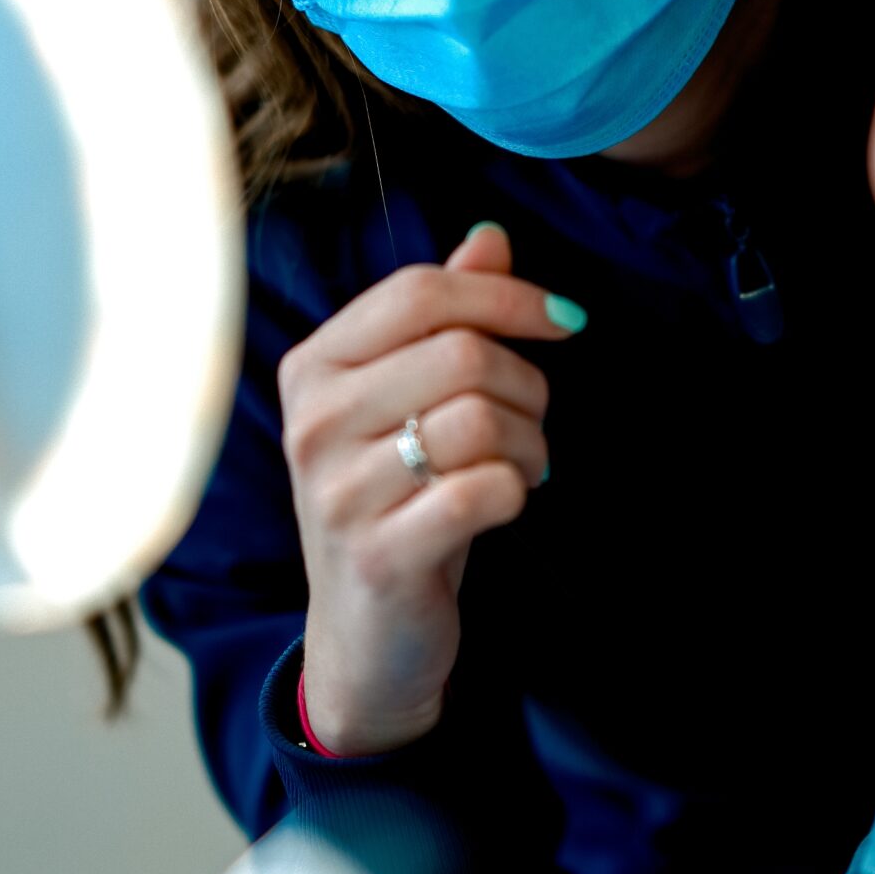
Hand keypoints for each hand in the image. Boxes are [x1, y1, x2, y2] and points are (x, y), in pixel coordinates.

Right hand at [281, 223, 583, 753]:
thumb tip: (490, 238)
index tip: (563, 320)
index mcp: (313, 366)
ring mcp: (338, 491)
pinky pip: (484, 489)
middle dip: (526, 382)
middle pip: (460, 352)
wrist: (365, 635)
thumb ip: (443, 315)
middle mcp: (311, 422)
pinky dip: (517, 489)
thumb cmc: (395, 499)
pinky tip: (506, 502)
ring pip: (480, 419)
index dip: (506, 296)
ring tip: (523, 466)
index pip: (419, 291)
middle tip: (531, 422)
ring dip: (530, 442)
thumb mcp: (407, 400)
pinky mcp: (379, 553)